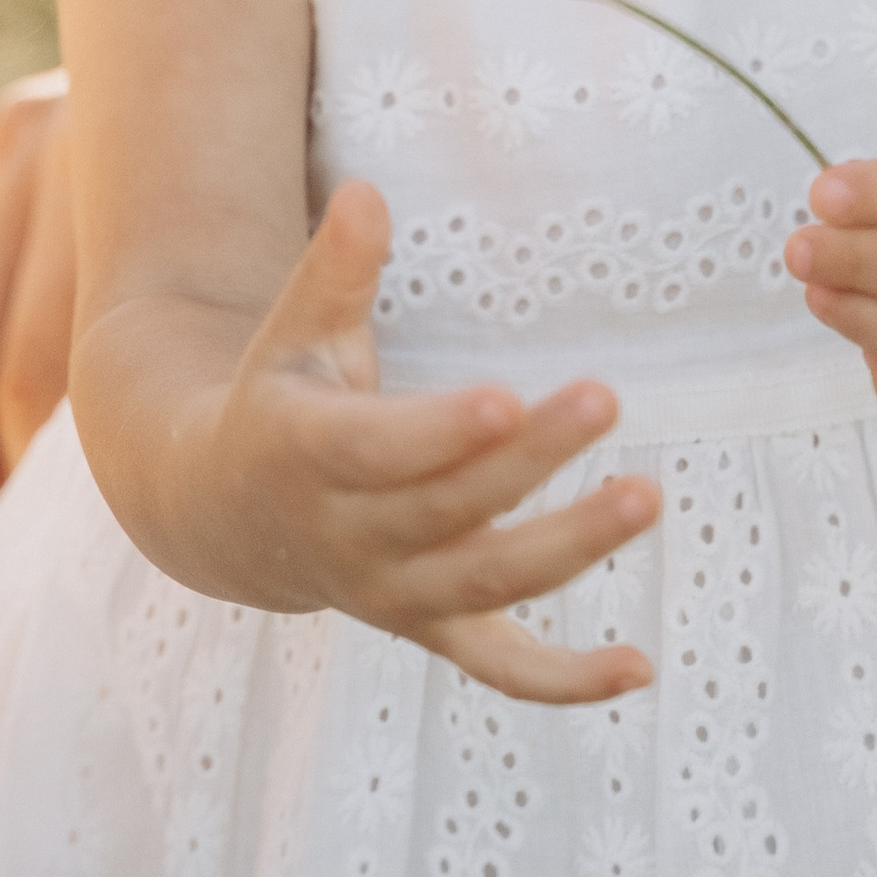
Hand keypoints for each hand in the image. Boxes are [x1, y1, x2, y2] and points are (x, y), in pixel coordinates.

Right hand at [193, 179, 661, 705]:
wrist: (228, 515)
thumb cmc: (282, 398)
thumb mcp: (291, 331)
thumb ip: (332, 270)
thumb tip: (365, 195)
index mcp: (306, 455)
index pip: (377, 451)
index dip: (440, 432)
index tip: (507, 398)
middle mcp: (349, 539)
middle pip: (446, 510)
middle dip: (528, 463)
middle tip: (605, 397)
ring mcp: (392, 595)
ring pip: (484, 586)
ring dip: (567, 549)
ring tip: (648, 497)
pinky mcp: (430, 629)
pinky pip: (500, 667)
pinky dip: (566, 681)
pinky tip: (639, 667)